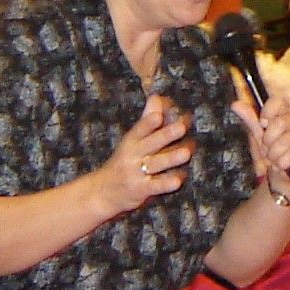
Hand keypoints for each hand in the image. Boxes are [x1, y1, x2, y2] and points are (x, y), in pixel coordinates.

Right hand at [94, 95, 191, 217]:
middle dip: (166, 135)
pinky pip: (155, 186)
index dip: (148, 122)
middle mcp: (133, 155)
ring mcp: (136, 173)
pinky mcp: (141, 190)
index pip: (139, 129)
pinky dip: (166, 183)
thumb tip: (157, 97)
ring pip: (155, 164)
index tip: (159, 115)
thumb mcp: (131, 141)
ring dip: (171, 158)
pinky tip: (178, 180)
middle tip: (182, 127)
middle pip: (150, 144)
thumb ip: (146, 120)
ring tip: (186, 153)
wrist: (103, 192)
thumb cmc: (124, 162)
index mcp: (131, 141)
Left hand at [232, 91, 289, 192]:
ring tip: (276, 157)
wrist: (283, 175)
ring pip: (284, 141)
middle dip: (268, 140)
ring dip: (274, 154)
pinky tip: (284, 163)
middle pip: (279, 123)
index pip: (277, 101)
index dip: (267, 113)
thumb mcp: (258, 135)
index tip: (262, 125)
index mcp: (286, 111)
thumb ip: (250, 119)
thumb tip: (236, 104)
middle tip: (268, 146)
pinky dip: (282, 163)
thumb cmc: (272, 151)